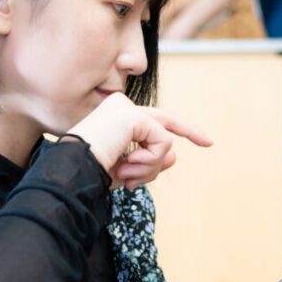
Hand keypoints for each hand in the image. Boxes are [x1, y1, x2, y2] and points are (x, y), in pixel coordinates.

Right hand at [68, 93, 211, 189]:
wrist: (72, 173)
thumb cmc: (90, 173)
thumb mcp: (125, 170)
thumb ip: (149, 161)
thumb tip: (174, 158)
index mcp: (114, 118)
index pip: (151, 121)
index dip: (178, 129)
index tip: (204, 140)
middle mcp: (120, 107)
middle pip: (165, 120)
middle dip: (190, 130)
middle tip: (209, 141)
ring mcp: (126, 109)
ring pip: (163, 141)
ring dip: (150, 166)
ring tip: (126, 174)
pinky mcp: (132, 117)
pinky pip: (162, 143)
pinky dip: (150, 161)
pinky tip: (127, 165)